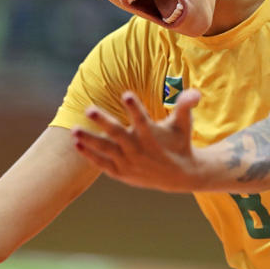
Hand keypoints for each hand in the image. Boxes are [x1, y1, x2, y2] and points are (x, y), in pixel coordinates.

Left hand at [71, 89, 206, 191]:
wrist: (179, 176)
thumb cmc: (179, 142)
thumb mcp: (184, 124)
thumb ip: (185, 106)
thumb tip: (195, 92)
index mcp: (152, 135)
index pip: (142, 119)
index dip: (134, 107)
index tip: (126, 93)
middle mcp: (138, 149)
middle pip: (118, 134)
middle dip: (103, 121)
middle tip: (89, 109)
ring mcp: (128, 162)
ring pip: (105, 149)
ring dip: (89, 139)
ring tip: (74, 130)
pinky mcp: (121, 172)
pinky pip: (102, 163)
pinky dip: (90, 155)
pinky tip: (76, 144)